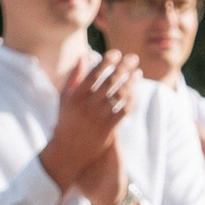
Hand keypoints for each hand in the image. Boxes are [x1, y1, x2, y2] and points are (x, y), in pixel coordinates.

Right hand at [39, 51, 138, 192]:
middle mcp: (87, 105)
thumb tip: (84, 56)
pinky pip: (124, 111)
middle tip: (134, 58)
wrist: (68, 152)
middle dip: (124, 67)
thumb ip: (74, 77)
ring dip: (131, 81)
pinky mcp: (107, 129)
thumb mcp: (65, 98)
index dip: (107, 61)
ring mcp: (98, 117)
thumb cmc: (67, 120)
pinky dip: (131, 100)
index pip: (94, 73)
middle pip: (111, 81)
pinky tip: (135, 93)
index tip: (117, 53)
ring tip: (138, 73)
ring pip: (120, 95)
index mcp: (76, 96)